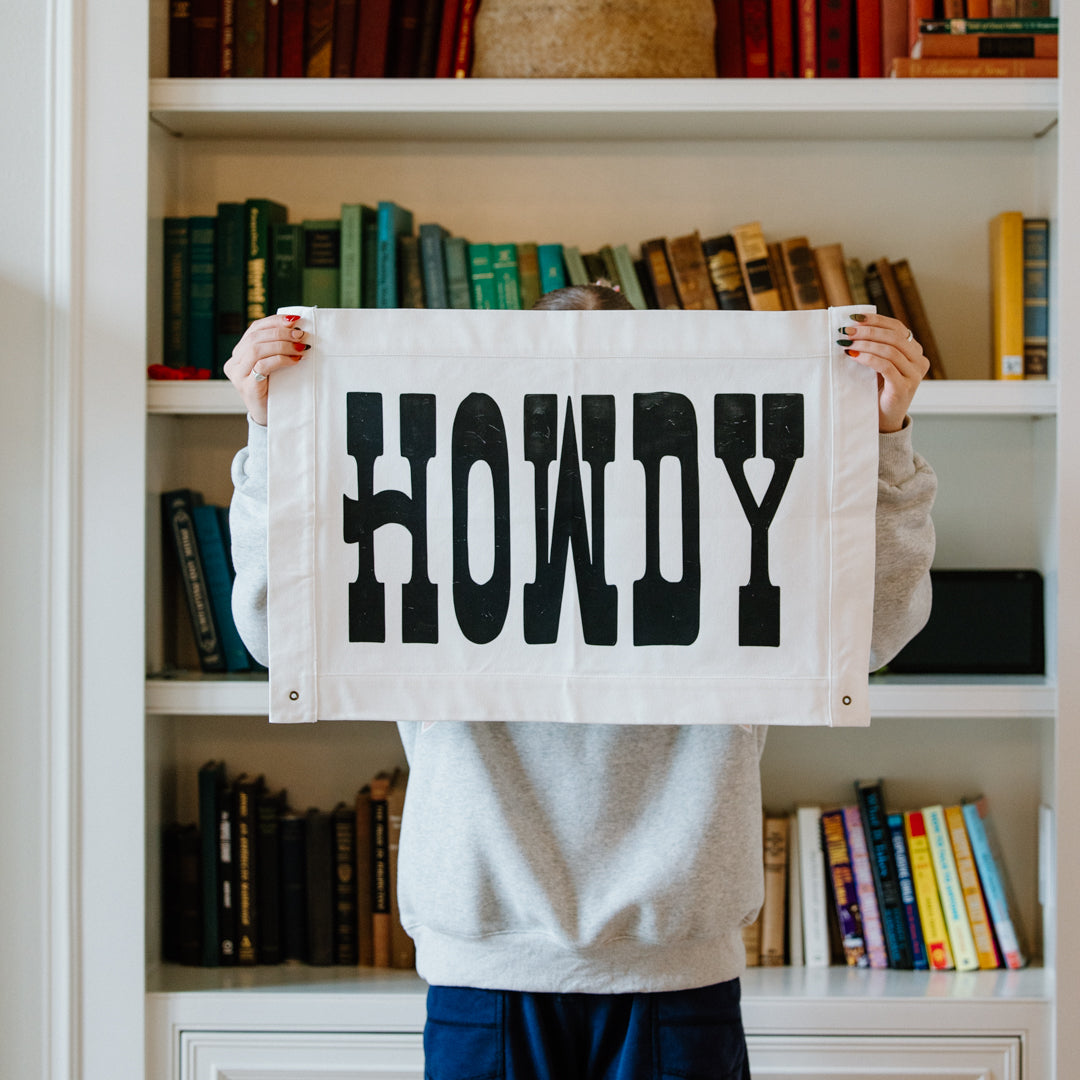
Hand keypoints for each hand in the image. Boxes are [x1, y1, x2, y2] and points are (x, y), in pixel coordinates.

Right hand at [223, 313, 310, 425]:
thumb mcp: (273, 365)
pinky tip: (295, 360)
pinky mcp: (246, 386)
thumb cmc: (274, 389)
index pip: (254, 329)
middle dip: (281, 333)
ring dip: (282, 345)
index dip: (274, 321)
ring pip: (257, 349)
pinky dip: (281, 359)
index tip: (294, 319)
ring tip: (300, 347)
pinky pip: (262, 366)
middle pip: (256, 337)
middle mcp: (234, 362)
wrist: (269, 417)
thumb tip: (297, 329)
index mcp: (239, 353)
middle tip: (300, 335)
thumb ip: (276, 348)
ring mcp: (238, 375)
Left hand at [837, 313, 929, 433]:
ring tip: (847, 343)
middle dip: (868, 331)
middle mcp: (919, 361)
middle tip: (847, 331)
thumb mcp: (879, 365)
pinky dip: (869, 358)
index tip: (856, 318)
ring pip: (890, 351)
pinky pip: (886, 367)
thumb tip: (853, 327)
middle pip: (894, 337)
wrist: (883, 419)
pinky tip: (854, 356)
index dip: (877, 320)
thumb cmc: (878, 390)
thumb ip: (875, 347)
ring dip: (865, 344)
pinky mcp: (903, 387)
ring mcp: (914, 375)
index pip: (897, 328)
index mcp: (914, 352)